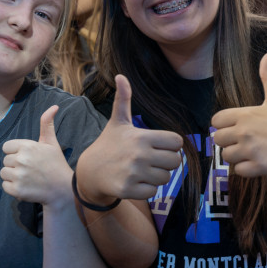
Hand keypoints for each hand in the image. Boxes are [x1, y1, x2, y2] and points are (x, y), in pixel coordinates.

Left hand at [1, 105, 71, 205]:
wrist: (62, 188)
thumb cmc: (56, 164)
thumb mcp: (51, 142)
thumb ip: (47, 124)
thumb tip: (54, 106)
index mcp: (27, 146)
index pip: (7, 147)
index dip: (16, 152)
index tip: (27, 157)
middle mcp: (21, 160)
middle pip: (5, 160)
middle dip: (15, 165)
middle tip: (30, 169)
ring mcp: (18, 176)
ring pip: (4, 173)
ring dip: (13, 176)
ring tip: (27, 178)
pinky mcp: (17, 190)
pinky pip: (5, 186)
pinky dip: (13, 188)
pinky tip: (26, 186)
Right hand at [74, 75, 182, 204]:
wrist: (89, 172)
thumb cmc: (108, 144)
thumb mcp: (117, 122)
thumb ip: (123, 99)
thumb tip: (121, 75)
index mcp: (141, 137)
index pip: (177, 142)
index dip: (171, 145)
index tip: (158, 146)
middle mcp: (139, 154)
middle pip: (175, 162)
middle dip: (166, 163)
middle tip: (152, 161)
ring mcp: (134, 173)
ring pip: (166, 178)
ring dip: (157, 177)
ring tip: (143, 171)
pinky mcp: (128, 189)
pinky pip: (153, 192)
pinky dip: (147, 189)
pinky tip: (136, 182)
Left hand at [212, 53, 266, 177]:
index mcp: (246, 114)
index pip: (216, 120)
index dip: (224, 125)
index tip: (238, 127)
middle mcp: (245, 131)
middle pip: (217, 139)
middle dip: (228, 142)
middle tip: (246, 142)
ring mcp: (251, 150)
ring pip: (226, 156)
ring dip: (237, 156)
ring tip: (253, 152)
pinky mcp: (257, 167)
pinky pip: (238, 171)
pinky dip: (246, 169)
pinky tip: (259, 162)